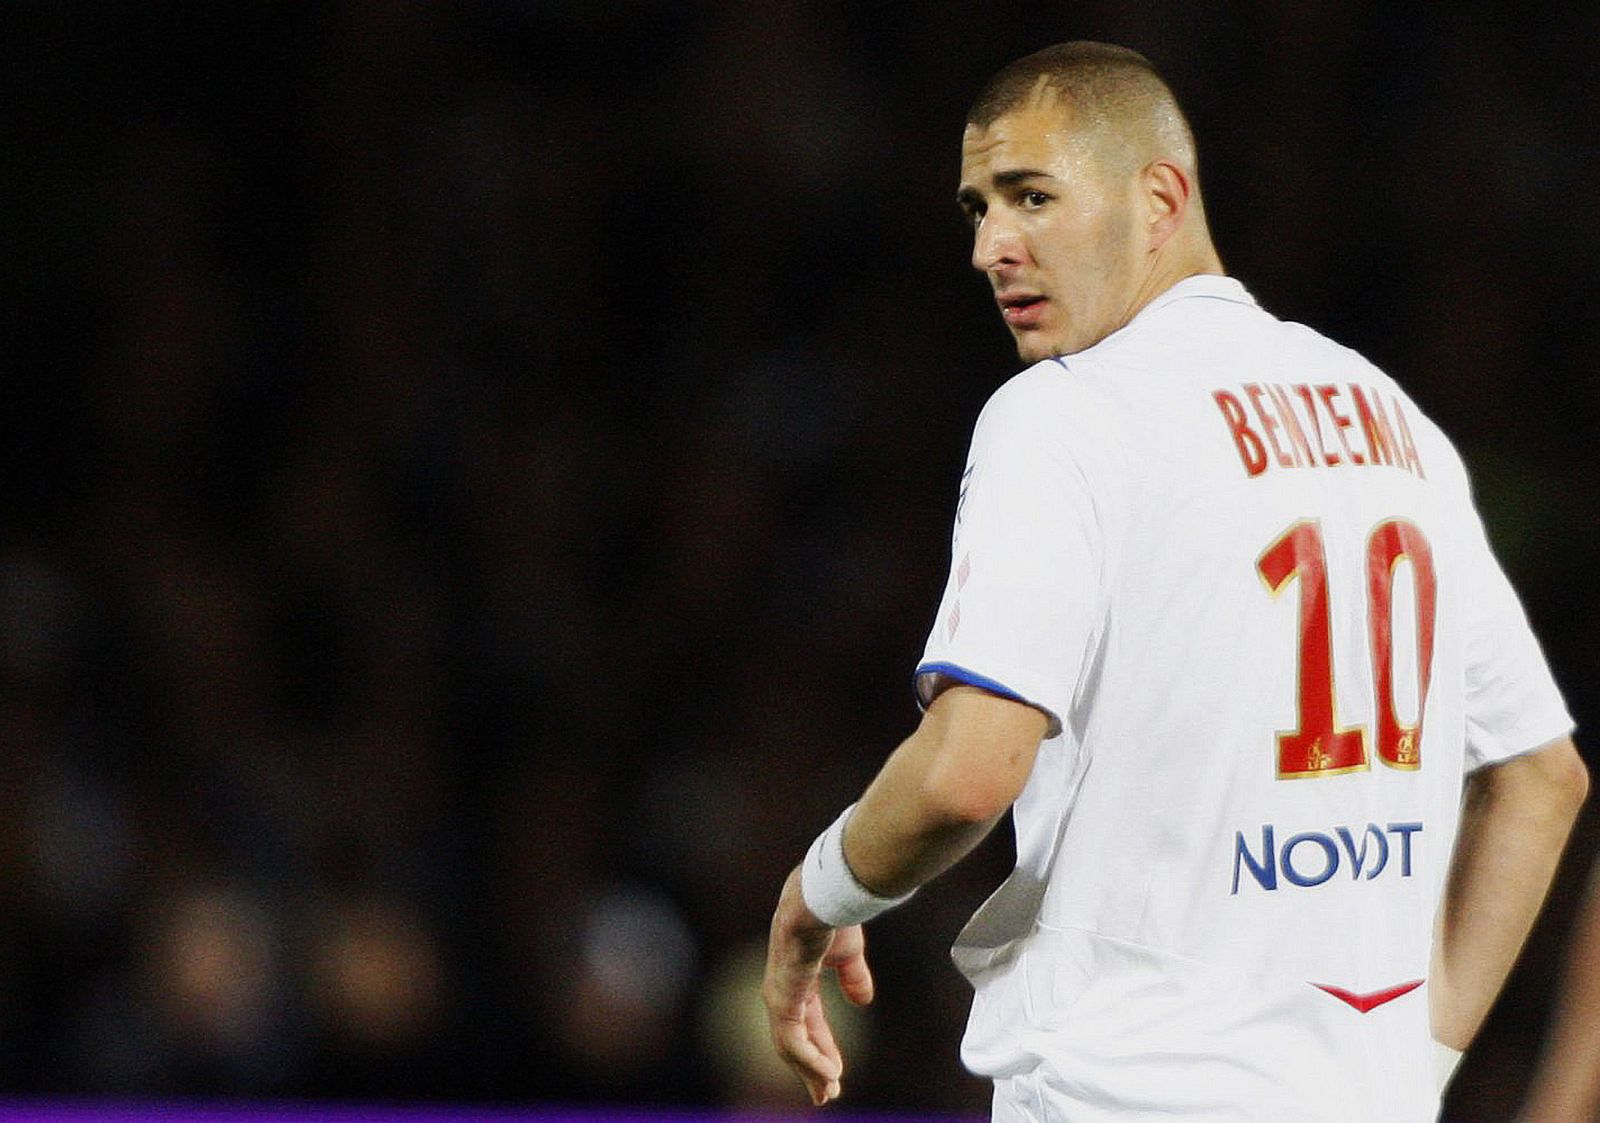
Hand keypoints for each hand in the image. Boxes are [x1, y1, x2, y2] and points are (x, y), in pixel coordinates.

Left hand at [762, 866, 875, 1104]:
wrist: (821, 899)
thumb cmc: (833, 916)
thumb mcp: (848, 954)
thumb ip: (853, 978)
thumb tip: (862, 1002)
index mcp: (797, 978)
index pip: (808, 1022)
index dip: (823, 1047)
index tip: (837, 1072)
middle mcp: (783, 990)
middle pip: (796, 1040)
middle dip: (812, 1068)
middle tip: (827, 1094)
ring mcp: (779, 995)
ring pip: (791, 1046)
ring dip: (811, 1070)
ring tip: (828, 1091)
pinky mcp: (782, 999)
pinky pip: (794, 1040)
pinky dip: (811, 1059)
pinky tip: (828, 1072)